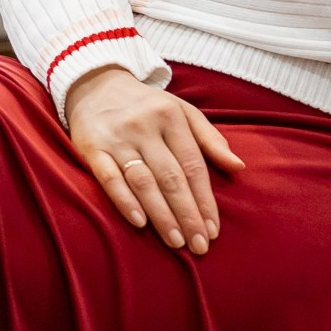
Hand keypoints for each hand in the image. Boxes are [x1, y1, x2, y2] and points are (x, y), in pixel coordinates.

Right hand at [65, 64, 244, 254]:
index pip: (193, 165)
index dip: (204, 200)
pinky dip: (124, 201)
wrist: (95, 85)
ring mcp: (117, 137)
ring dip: (161, 215)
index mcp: (171, 117)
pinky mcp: (92, 147)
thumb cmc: (147, 106)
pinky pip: (109, 178)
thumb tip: (239, 167)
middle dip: (187, 214)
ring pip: (143, 181)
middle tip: (199, 245)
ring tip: (176, 242)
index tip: (213, 230)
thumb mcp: (182, 112)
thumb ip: (211, 140)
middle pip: (171, 177)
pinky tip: (140, 223)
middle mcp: (144, 126)